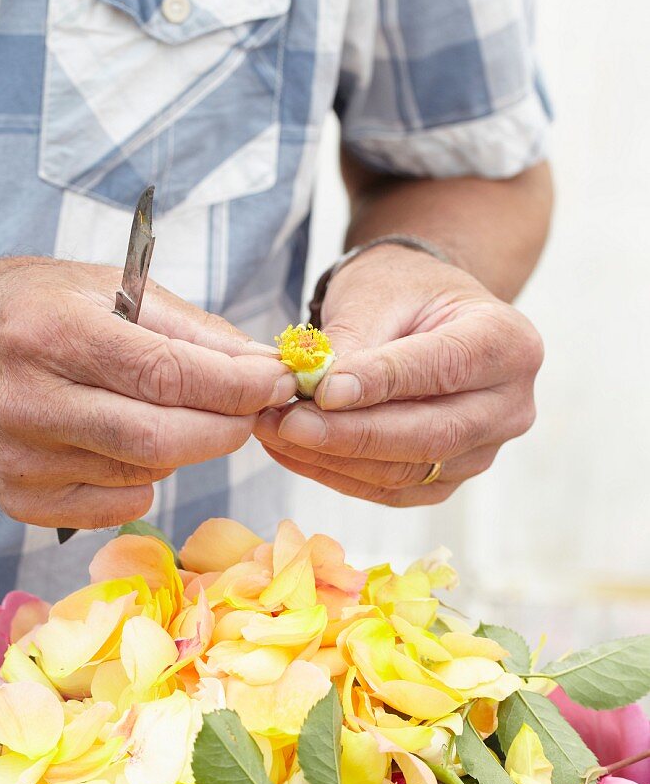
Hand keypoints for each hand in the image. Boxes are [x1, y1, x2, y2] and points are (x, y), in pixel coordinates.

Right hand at [0, 257, 293, 527]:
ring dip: (184, 447)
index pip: (167, 375)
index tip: (279, 382)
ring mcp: (24, 459)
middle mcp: (32, 401)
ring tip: (174, 412)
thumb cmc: (37, 309)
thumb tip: (263, 368)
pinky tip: (128, 443)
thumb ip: (193, 330)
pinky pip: (119, 503)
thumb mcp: (111, 289)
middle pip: (162, 440)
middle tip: (252, 410)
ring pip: (146, 474)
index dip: (236, 387)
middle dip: (226, 428)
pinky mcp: (22, 498)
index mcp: (56, 333)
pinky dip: (145, 477)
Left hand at [255, 245, 542, 505]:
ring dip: (333, 459)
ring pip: (407, 471)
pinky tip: (292, 452)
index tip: (324, 390)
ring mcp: (483, 452)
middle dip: (351, 434)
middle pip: (431, 435)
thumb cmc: (403, 293)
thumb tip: (315, 393)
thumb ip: (353, 343)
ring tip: (274, 431)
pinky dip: (335, 474)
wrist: (423, 316)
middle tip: (286, 423)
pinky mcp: (447, 480)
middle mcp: (509, 406)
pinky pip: (390, 490)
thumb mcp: (378, 294)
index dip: (382, 383)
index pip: (444, 368)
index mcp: (509, 344)